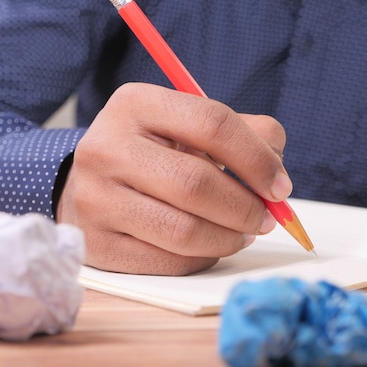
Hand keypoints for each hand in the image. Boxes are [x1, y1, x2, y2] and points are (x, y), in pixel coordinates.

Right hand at [56, 82, 291, 275]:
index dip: (257, 159)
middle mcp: (106, 147)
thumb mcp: (186, 126)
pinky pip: (167, 261)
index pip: (212, 124)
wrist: (87, 184)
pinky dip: (201, 258)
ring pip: (183, 230)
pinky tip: (206, 246)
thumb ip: (241, 133)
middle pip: (196, 183)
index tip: (279, 186)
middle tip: (264, 218)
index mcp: (135, 104)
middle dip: (245, 207)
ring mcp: (95, 198)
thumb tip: (276, 176)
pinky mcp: (97, 242)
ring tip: (240, 233)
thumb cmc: (150, 153)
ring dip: (227, 238)